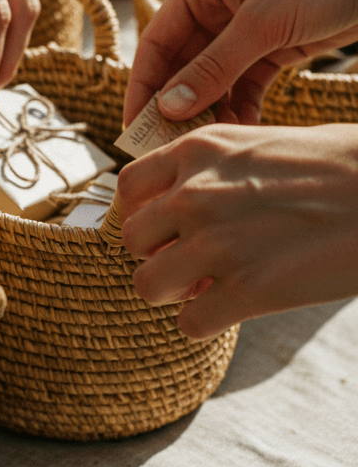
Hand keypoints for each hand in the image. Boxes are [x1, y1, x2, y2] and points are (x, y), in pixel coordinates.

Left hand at [117, 122, 357, 338]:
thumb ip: (214, 170)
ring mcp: (216, 244)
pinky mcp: (247, 292)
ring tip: (208, 287)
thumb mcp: (265, 142)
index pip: (129, 187)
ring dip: (175, 293)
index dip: (146, 212)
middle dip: (159, 255)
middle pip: (131, 241)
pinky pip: (189, 324)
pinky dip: (207, 324)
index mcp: (199, 149)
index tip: (169, 227)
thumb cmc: (344, 165)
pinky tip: (236, 308)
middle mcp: (195, 193)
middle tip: (194, 262)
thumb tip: (182, 202)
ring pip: (147, 286)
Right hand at [125, 0, 357, 126]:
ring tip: (209, 142)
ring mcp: (246, 29)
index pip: (156, 42)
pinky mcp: (275, 47)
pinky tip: (241, 131)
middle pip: (182, 65)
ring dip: (210, 111)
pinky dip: (241, 108)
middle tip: (168, 146)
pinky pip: (245, 85)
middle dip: (176, 106)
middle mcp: (218, 8)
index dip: (143, 86)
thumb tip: (169, 106)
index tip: (134, 127)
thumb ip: (214, 66)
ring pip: (213, 80)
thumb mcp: (262, 22)